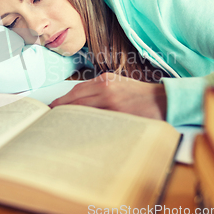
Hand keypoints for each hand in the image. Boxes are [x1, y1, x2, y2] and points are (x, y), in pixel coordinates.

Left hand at [50, 72, 166, 119]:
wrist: (164, 101)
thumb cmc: (140, 95)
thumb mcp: (119, 84)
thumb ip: (99, 89)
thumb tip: (77, 101)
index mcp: (105, 80)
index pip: (75, 90)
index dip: (61, 100)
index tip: (51, 107)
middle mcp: (106, 89)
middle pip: (75, 100)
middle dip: (60, 110)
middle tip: (49, 119)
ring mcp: (112, 103)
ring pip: (83, 111)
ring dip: (70, 119)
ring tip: (60, 127)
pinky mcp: (118, 116)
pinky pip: (96, 122)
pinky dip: (86, 126)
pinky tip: (79, 132)